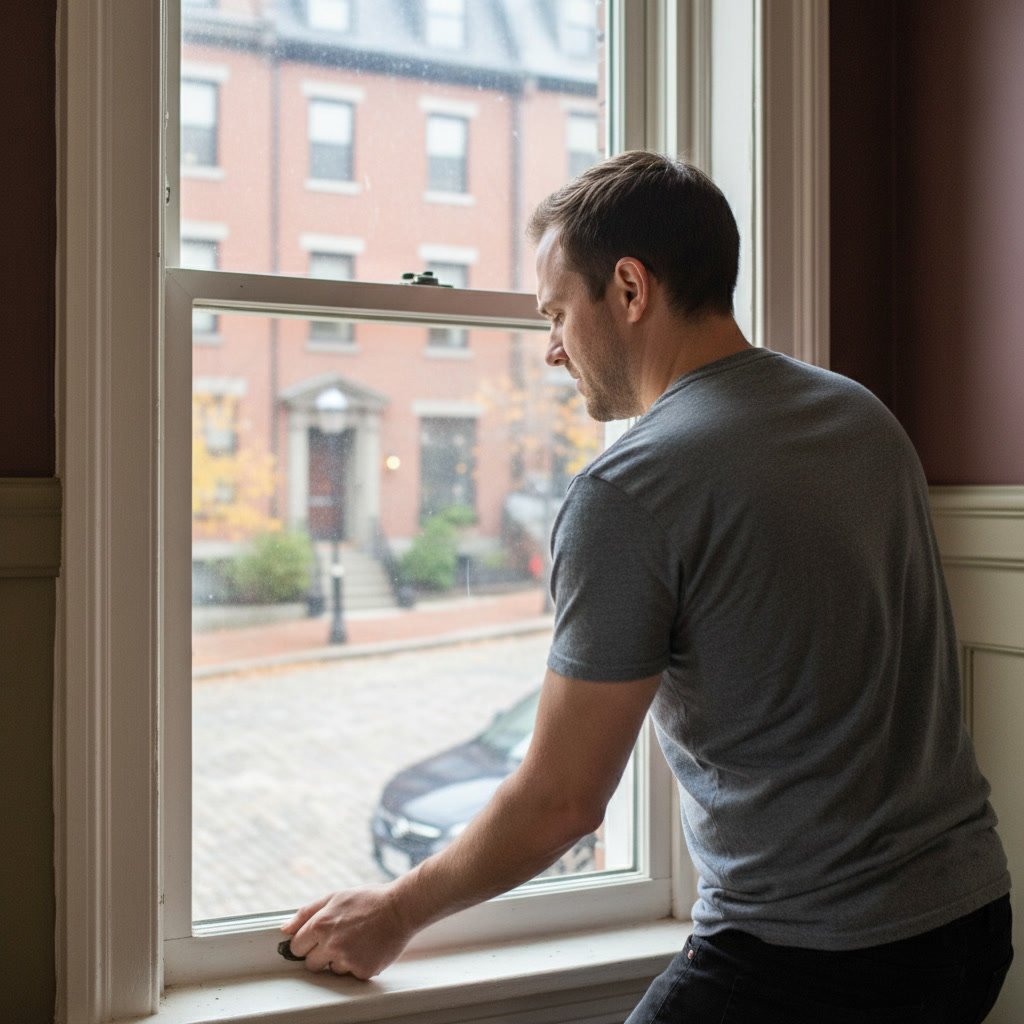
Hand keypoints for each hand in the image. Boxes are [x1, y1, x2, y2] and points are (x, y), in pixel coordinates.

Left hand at [281, 885, 411, 979]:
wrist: (401, 908)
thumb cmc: (369, 900)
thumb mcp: (335, 897)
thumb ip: (306, 913)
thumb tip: (285, 929)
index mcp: (321, 924)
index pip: (296, 947)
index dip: (306, 943)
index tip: (317, 940)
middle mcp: (331, 944)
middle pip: (311, 964)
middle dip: (321, 954)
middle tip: (340, 939)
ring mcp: (347, 959)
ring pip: (332, 970)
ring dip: (341, 960)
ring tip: (358, 941)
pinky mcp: (362, 971)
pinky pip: (352, 974)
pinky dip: (358, 964)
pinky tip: (367, 948)